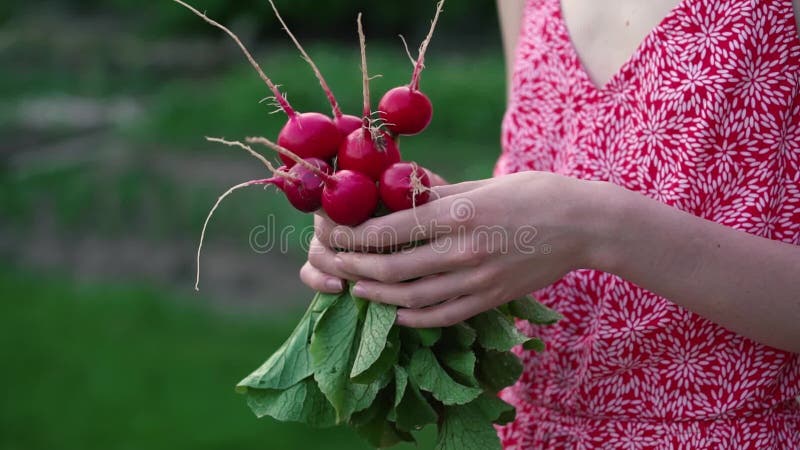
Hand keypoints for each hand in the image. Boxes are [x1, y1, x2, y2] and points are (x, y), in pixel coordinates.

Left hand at [306, 171, 602, 326]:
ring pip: (412, 297)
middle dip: (354, 267)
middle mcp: (463, 250)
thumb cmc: (534, 194)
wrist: (584, 225)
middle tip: (334, 263)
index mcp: (458, 214)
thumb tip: (397, 194)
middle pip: (392, 268)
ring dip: (377, 294)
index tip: (331, 232)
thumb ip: (437, 195)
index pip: (389, 230)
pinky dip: (415, 317)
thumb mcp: (482, 184)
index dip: (352, 235)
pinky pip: (444, 316)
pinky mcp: (491, 299)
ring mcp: (478, 280)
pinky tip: (397, 312)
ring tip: (356, 287)